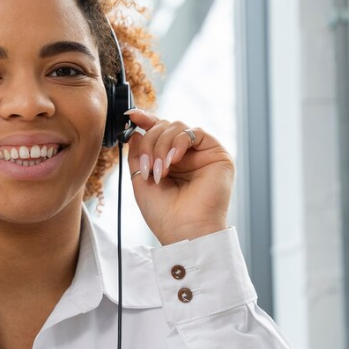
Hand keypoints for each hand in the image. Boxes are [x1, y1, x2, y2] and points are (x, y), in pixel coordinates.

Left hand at [125, 110, 234, 244]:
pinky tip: (174, 160)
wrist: (185, 232)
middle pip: (165, 127)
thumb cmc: (164, 214)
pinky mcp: (217, 154)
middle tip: (148, 166)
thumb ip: (138, 152)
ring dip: (162, 145)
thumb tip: (136, 129)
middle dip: (150, 142)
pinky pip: (195, 132)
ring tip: (160, 170)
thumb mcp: (141, 179)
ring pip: (177, 127)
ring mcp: (202, 154)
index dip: (145, 121)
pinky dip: (179, 142)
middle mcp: (186, 156)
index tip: (130, 116)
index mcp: (170, 161)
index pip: (158, 132)